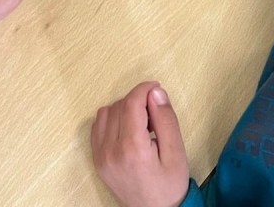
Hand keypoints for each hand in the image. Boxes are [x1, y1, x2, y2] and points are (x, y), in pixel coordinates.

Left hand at [92, 82, 190, 206]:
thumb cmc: (169, 186)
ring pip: (107, 112)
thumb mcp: (176, 153)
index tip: (155, 87)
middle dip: (138, 101)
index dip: (143, 89)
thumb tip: (155, 92)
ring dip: (124, 109)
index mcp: (132, 149)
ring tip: (142, 124)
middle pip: (119, 105)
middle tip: (154, 115)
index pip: (131, 103)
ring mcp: (100, 156)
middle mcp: (111, 151)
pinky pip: (98, 126)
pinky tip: (127, 129)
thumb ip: (166, 119)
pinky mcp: (97, 159)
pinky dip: (112, 119)